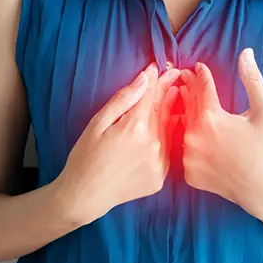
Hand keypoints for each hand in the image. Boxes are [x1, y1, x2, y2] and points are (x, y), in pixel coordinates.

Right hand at [56, 63, 179, 225]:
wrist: (85, 196)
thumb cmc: (85, 157)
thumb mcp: (97, 123)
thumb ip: (123, 100)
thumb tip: (144, 78)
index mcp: (135, 128)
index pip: (150, 96)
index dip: (155, 80)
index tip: (160, 67)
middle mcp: (153, 145)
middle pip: (163, 110)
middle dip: (168, 90)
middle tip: (174, 74)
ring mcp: (159, 163)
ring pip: (170, 129)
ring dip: (174, 110)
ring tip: (177, 93)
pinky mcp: (160, 177)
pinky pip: (169, 151)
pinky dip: (171, 135)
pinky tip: (172, 124)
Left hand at [179, 48, 262, 219]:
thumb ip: (252, 80)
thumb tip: (246, 53)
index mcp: (211, 117)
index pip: (200, 88)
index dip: (200, 75)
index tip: (197, 67)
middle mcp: (193, 136)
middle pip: (188, 106)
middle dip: (188, 91)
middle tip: (186, 79)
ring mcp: (189, 157)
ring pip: (184, 130)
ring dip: (186, 117)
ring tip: (188, 106)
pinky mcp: (189, 173)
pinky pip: (186, 153)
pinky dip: (190, 145)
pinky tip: (195, 139)